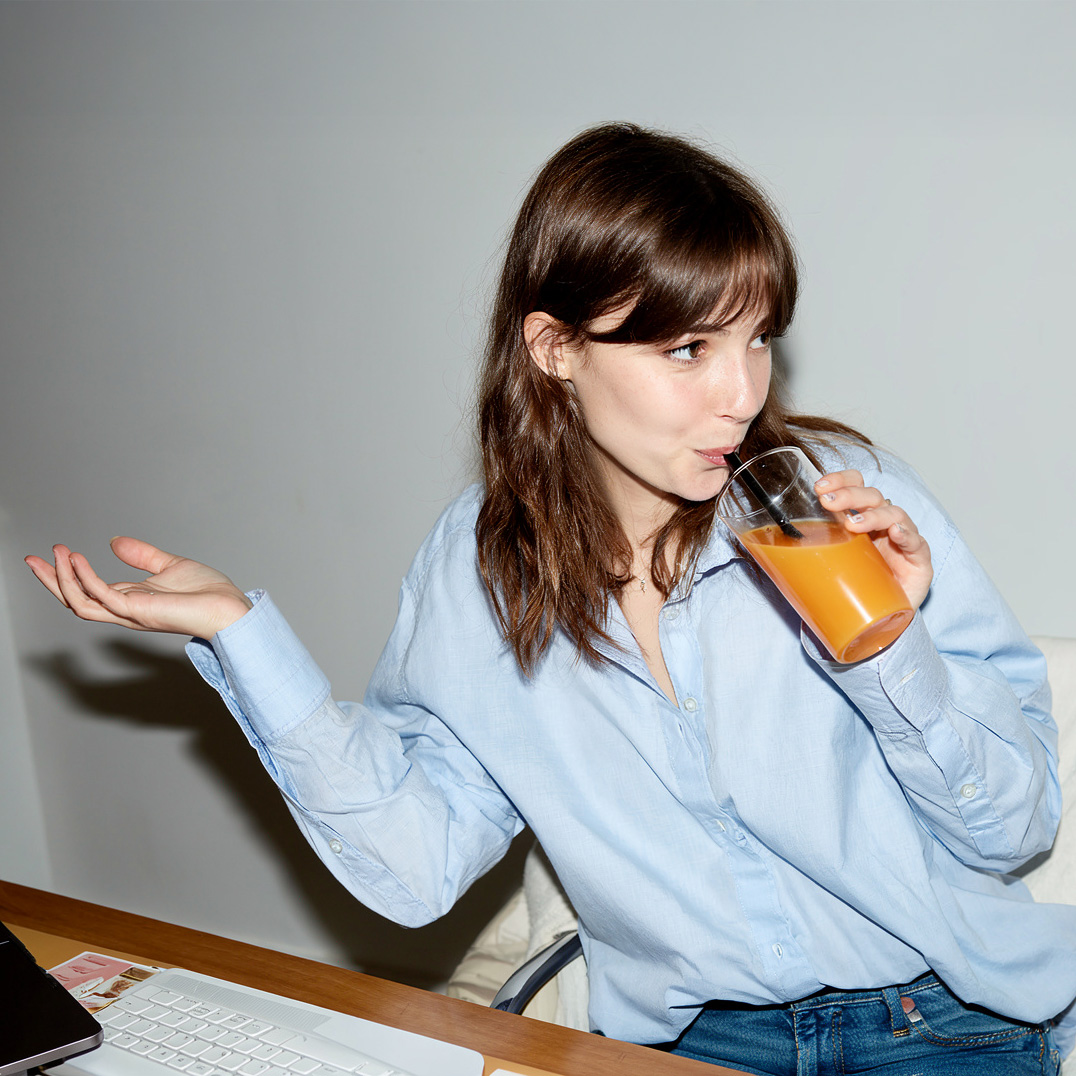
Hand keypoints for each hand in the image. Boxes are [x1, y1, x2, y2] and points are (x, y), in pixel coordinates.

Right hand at [25, 537, 252, 639]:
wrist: (229, 607)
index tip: (51, 553)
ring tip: (55, 554)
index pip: (88, 590)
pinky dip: (87, 579)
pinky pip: (103, 597)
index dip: (66, 573)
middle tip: (32, 560)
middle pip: (76, 600)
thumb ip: (141, 555)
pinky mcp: (138, 611)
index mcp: (131, 599)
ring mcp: (130, 613)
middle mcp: (125, 609)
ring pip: (81, 603)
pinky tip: (77, 560)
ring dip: (64, 580)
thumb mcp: (169, 565)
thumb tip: (113, 542)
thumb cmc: (207, 593)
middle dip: (52, 581)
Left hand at [814, 471, 932, 609]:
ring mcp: (902, 539)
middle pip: (872, 496)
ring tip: (853, 525)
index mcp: (860, 518)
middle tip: (828, 502)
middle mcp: (882, 523)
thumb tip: (759, 547)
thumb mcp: (826, 563)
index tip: (819, 486)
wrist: (878, 621)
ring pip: (893, 513)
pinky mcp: (918, 560)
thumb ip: (806, 550)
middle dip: (849, 495)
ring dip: (872, 515)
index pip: (855, 486)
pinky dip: (906, 535)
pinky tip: (896, 533)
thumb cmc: (852, 586)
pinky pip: (917, 543)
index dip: (841, 480)